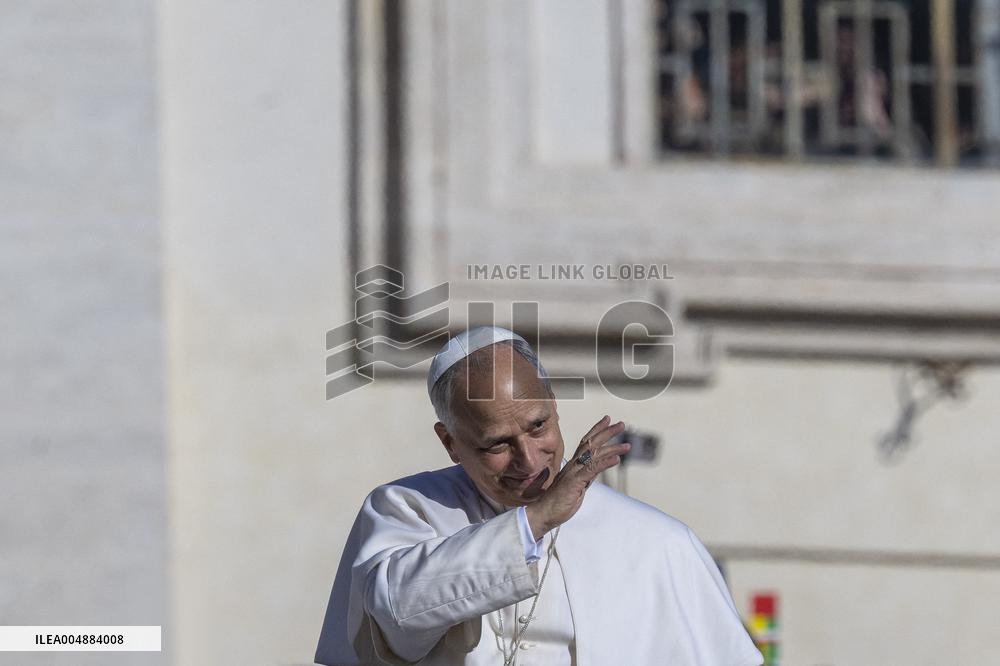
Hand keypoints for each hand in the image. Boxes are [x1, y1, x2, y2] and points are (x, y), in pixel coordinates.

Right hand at [525, 415, 629, 538]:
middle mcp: (573, 465)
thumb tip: (595, 471)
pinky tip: (616, 459)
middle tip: (621, 424)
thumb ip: (585, 477)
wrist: (544, 513)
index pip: (586, 443)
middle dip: (607, 432)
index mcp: (573, 465)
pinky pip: (592, 469)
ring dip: (612, 448)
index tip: (607, 420)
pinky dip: (605, 463)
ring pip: (594, 454)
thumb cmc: (558, 502)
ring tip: (626, 445)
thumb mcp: (576, 486)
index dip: (597, 430)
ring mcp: (574, 473)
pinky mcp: (575, 482)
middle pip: (591, 443)